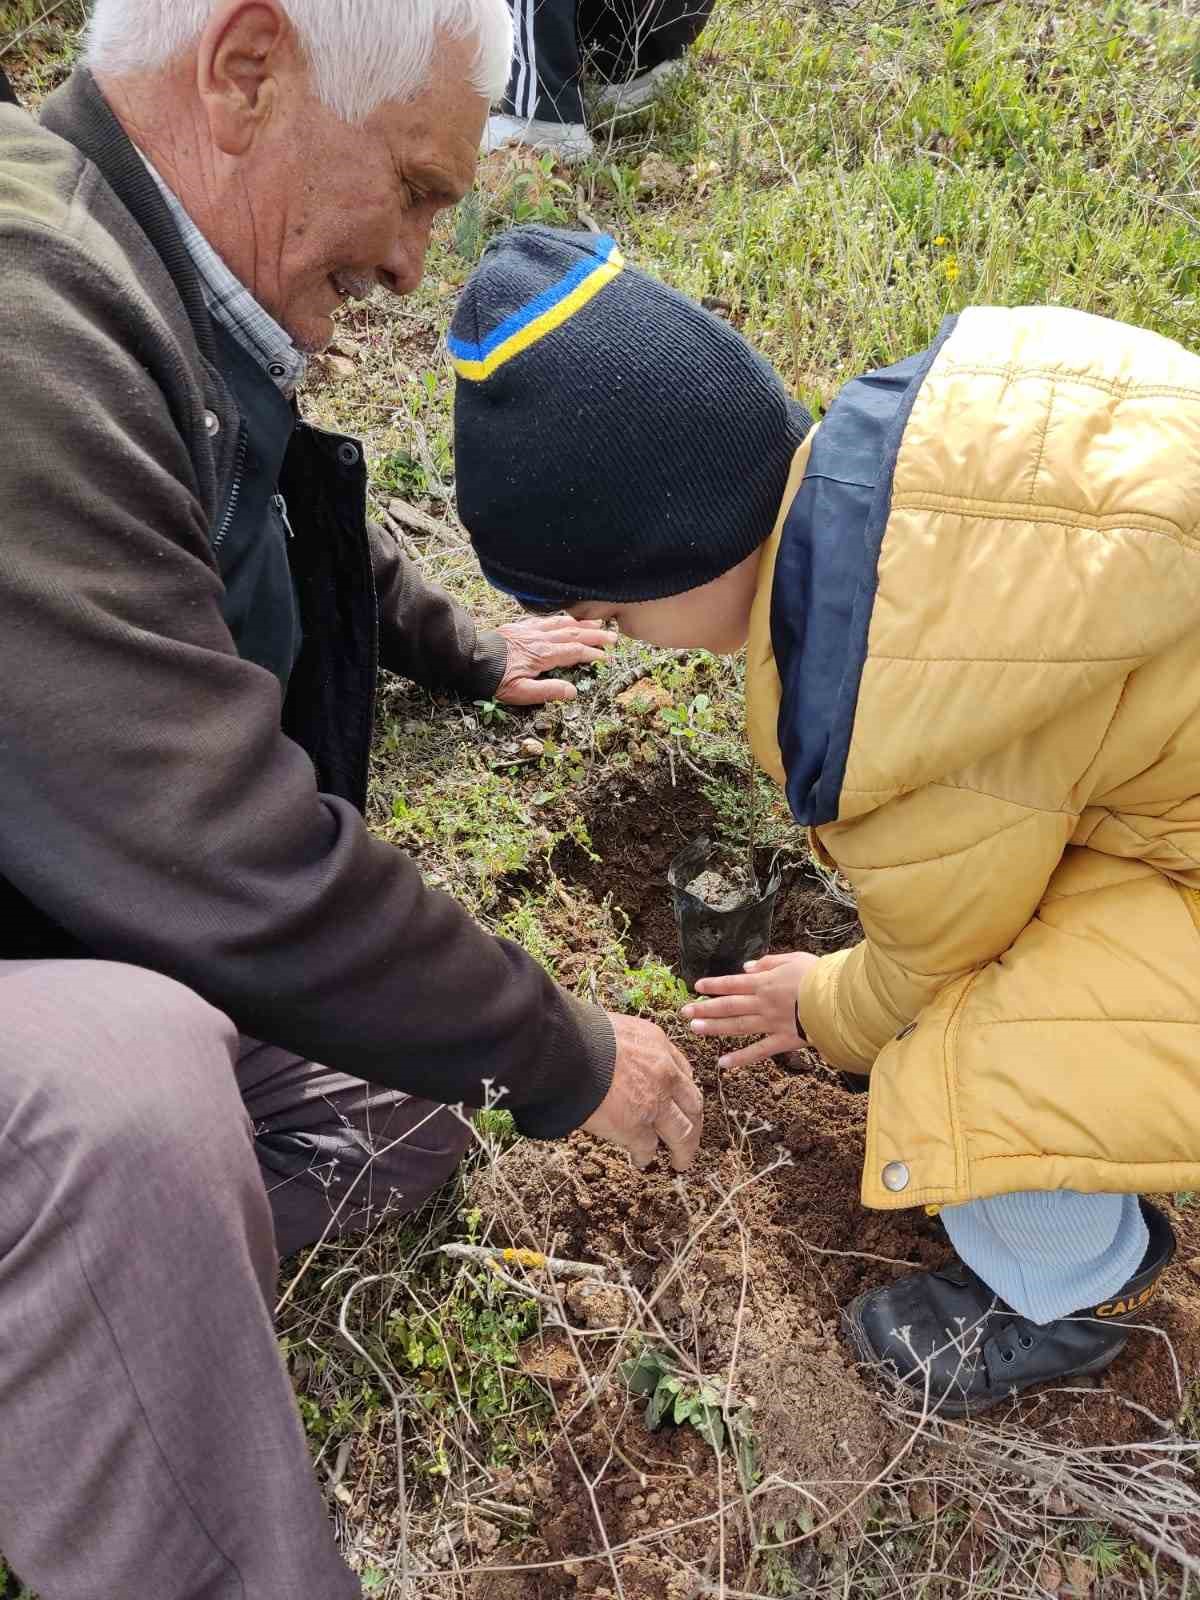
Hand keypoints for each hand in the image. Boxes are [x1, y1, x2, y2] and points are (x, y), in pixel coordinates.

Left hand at [494, 614, 615, 705]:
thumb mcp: (521, 693)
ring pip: (562, 624)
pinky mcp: (520, 627)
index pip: (575, 652)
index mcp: (543, 655)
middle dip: (595, 635)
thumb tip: (572, 692)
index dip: (593, 654)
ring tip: (597, 623)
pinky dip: (560, 618)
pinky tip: (566, 619)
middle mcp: (540, 639)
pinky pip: (545, 619)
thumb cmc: (494, 680)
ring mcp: (530, 630)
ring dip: (581, 624)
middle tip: (613, 637)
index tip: (607, 657)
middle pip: (574, 634)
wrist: (470, 660)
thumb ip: (548, 692)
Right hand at [582, 1014, 702, 1170]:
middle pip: (692, 1105)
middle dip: (694, 1123)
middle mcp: (664, 1074)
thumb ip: (625, 1047)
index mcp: (657, 1045)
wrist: (565, 1051)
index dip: (683, 1091)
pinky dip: (645, 1156)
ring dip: (684, 1149)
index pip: (683, 1071)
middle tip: (691, 1136)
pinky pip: (648, 1148)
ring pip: (683, 1132)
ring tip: (680, 1161)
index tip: (681, 1102)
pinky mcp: (635, 1127)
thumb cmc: (578, 1036)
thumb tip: (613, 1058)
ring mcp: (653, 1103)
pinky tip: (641, 1161)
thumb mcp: (612, 1028)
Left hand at [680, 952, 819, 1068]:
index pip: (733, 983)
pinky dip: (740, 1058)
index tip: (697, 987)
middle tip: (684, 1012)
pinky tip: (723, 1063)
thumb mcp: (794, 959)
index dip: (714, 985)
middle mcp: (763, 1003)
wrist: (838, 999)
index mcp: (765, 982)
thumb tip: (747, 967)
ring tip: (694, 1030)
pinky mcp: (783, 1040)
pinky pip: (758, 1051)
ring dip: (714, 1028)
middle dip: (705, 1008)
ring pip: (737, 1026)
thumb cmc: (820, 976)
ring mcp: (771, 1023)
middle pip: (728, 1005)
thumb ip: (769, 962)